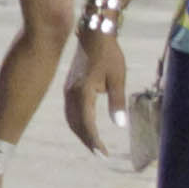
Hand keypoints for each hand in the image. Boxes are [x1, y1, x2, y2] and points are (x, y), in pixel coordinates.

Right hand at [64, 17, 128, 152]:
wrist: (94, 34)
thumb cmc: (110, 54)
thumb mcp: (118, 78)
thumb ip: (117, 102)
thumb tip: (120, 126)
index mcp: (83, 92)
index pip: (87, 124)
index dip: (95, 141)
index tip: (104, 154)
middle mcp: (71, 93)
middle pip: (76, 124)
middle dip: (87, 140)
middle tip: (100, 153)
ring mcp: (68, 90)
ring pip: (71, 118)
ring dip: (81, 132)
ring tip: (93, 144)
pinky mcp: (69, 86)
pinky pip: (70, 110)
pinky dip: (77, 122)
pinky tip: (85, 126)